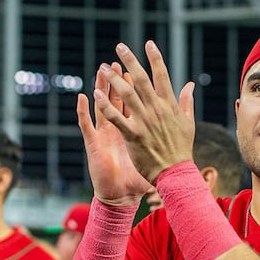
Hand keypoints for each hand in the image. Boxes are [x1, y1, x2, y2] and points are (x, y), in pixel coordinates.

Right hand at [77, 61, 151, 205]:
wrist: (122, 196)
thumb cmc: (139, 176)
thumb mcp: (154, 154)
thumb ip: (164, 138)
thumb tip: (177, 126)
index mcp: (132, 128)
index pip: (133, 103)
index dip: (135, 87)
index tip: (138, 70)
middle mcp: (116, 129)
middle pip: (116, 100)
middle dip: (117, 81)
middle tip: (117, 62)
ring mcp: (104, 135)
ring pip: (100, 107)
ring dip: (100, 89)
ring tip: (99, 72)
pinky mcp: (95, 144)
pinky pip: (87, 125)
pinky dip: (83, 111)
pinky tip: (82, 98)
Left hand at [96, 40, 195, 183]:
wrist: (175, 171)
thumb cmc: (181, 148)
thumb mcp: (188, 122)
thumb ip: (187, 101)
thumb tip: (191, 84)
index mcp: (169, 105)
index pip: (162, 75)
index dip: (155, 58)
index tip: (148, 43)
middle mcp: (156, 109)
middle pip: (141, 79)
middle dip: (130, 61)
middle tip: (119, 47)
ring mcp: (144, 121)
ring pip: (126, 94)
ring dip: (113, 79)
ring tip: (102, 67)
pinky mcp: (133, 135)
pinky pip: (116, 117)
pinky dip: (105, 106)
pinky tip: (95, 95)